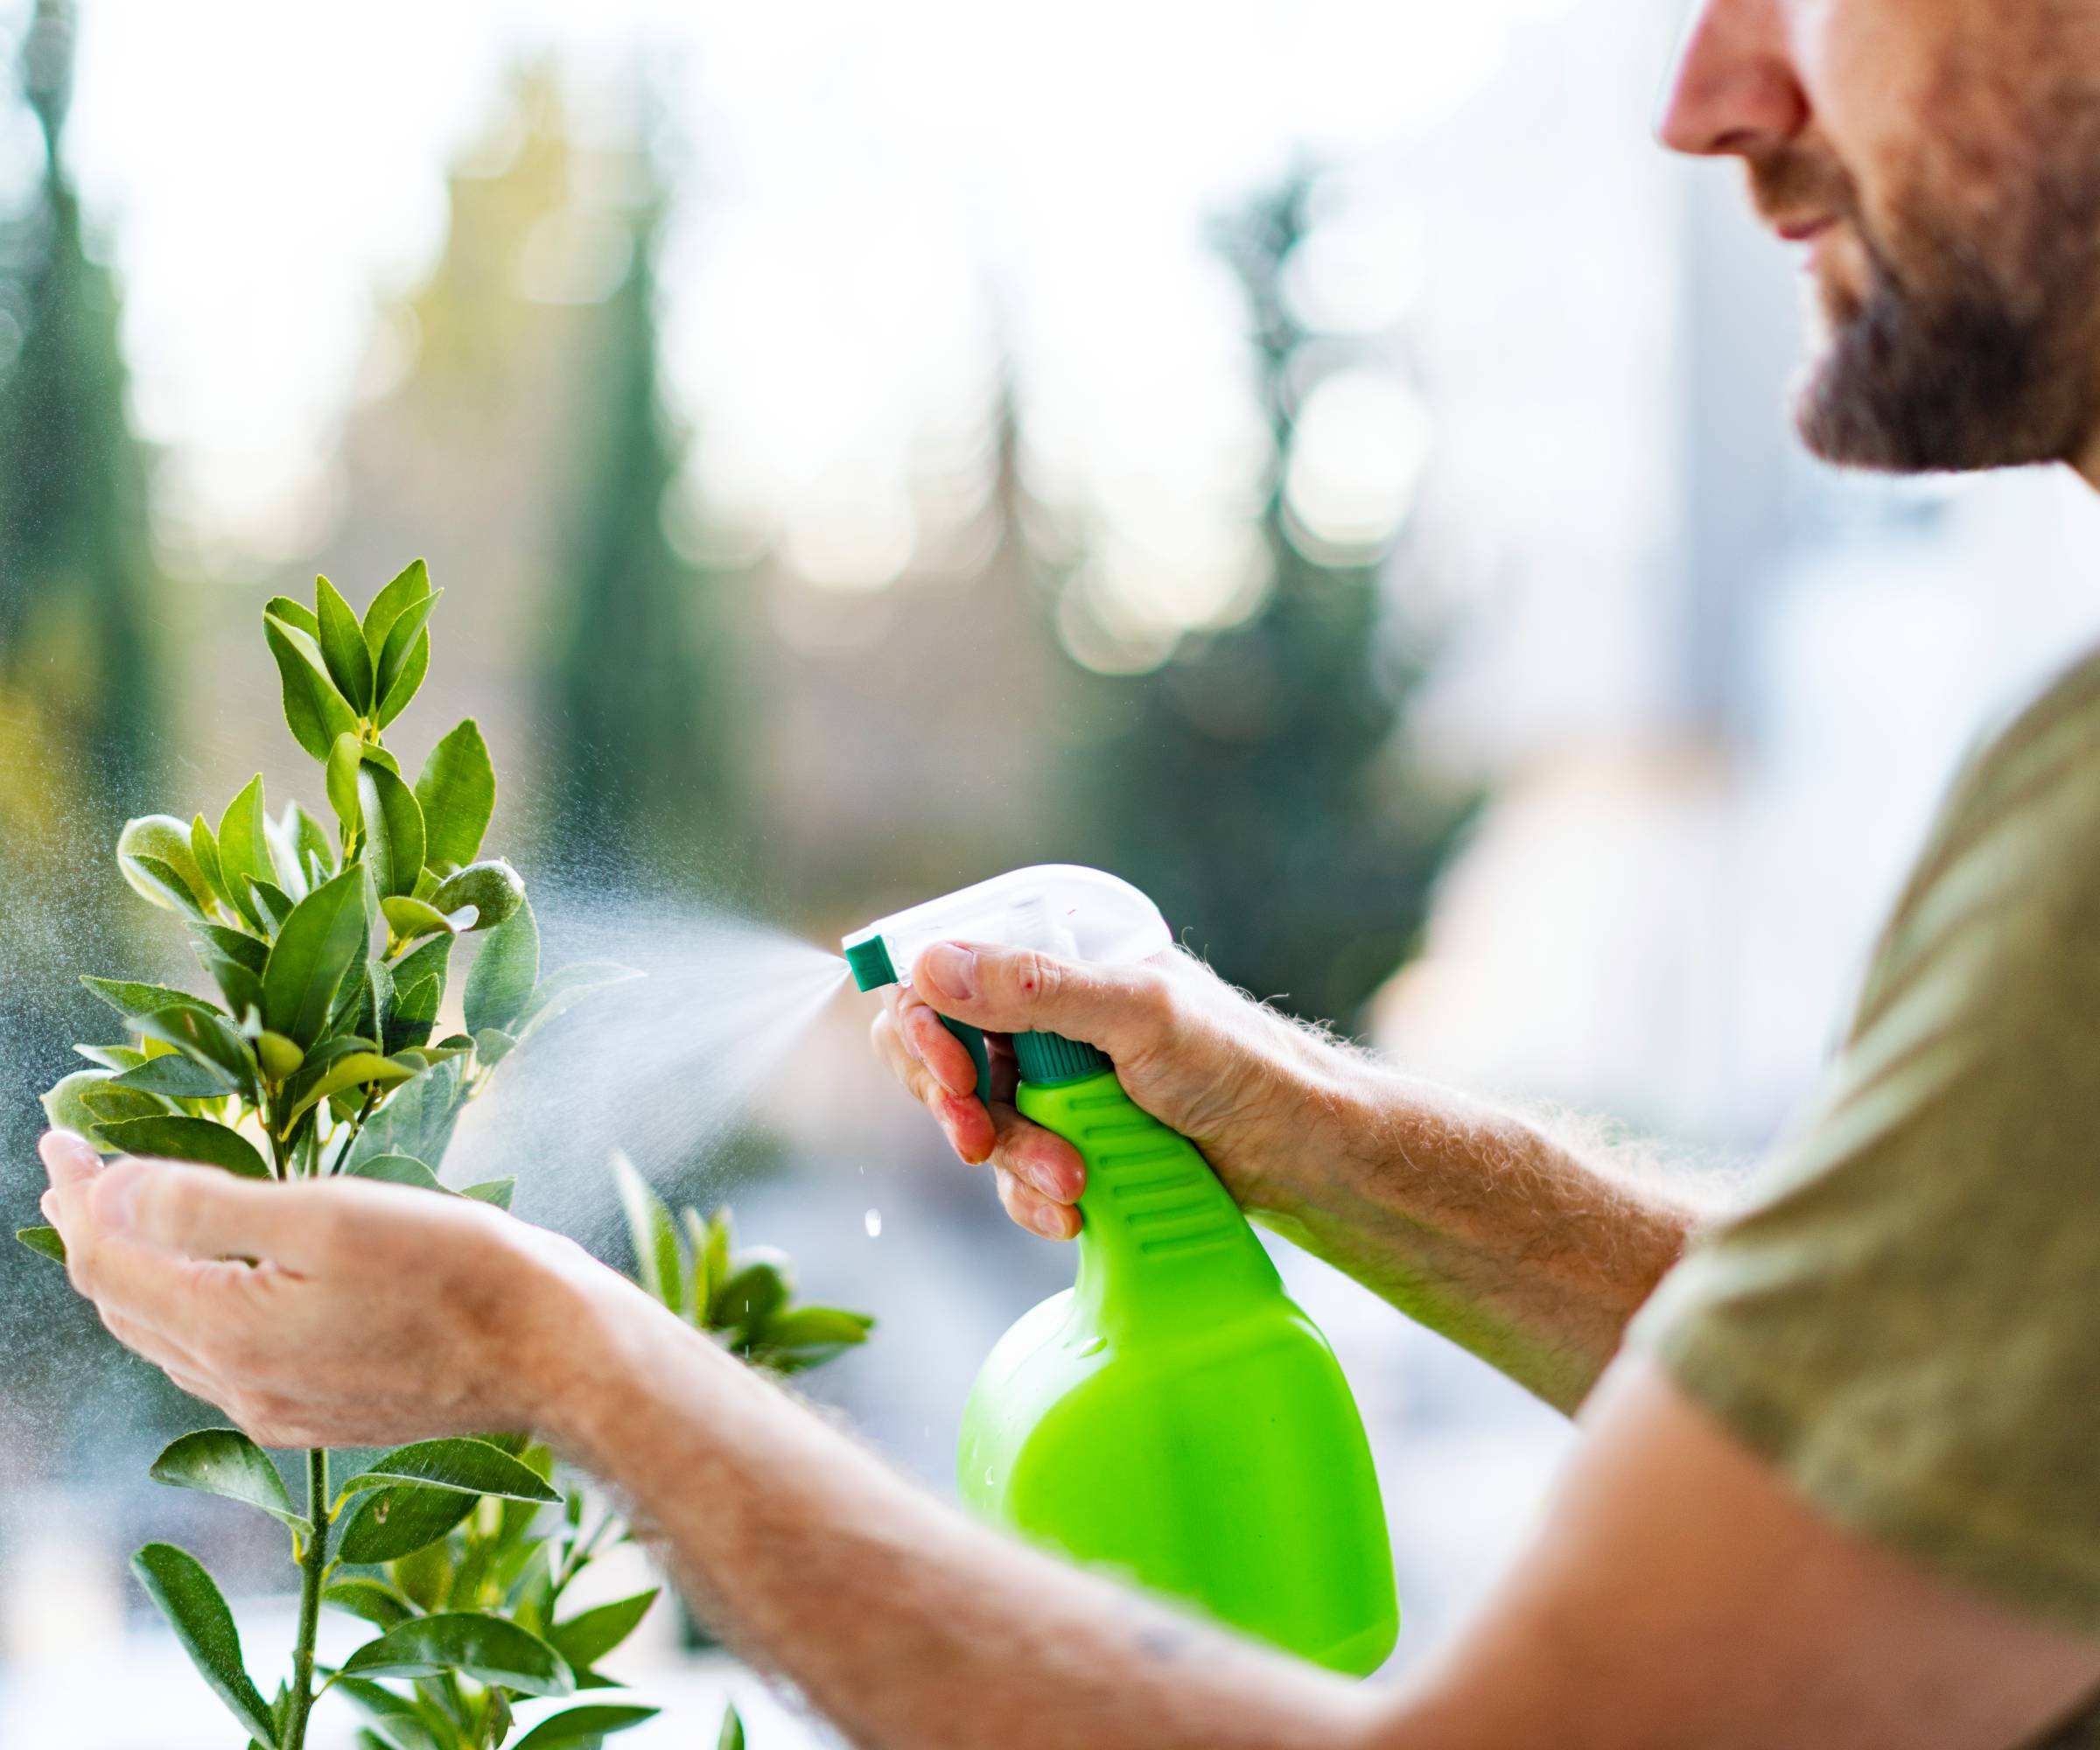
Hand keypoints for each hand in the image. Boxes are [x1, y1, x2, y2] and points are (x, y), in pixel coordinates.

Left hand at [36, 1129, 620, 1448]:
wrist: (554, 1355)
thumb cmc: (458, 1271)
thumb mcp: (330, 1215)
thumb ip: (209, 1206)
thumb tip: (109, 1191)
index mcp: (230, 1332)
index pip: (109, 1260)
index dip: (76, 1194)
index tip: (60, 1135)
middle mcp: (240, 1386)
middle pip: (127, 1306)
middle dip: (92, 1232)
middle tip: (74, 1171)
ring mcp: (280, 1410)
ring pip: (169, 1339)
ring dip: (135, 1274)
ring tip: (122, 1219)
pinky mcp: (322, 1414)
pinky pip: (221, 1361)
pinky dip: (187, 1309)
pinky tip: (209, 1280)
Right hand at [869, 943, 1363, 1240]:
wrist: (1300, 1156)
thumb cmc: (1238, 1065)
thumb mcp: (1138, 1015)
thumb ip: (1037, 989)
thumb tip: (929, 967)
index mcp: (1058, 953)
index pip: (941, 970)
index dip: (924, 1023)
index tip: (953, 1076)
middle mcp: (1045, 1008)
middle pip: (940, 1051)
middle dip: (958, 1104)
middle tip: (979, 1140)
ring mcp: (1053, 1077)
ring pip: (975, 1120)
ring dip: (1012, 1158)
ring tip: (1072, 1182)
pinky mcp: (1067, 1137)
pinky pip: (1011, 1172)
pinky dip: (1033, 1196)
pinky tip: (1075, 1212)